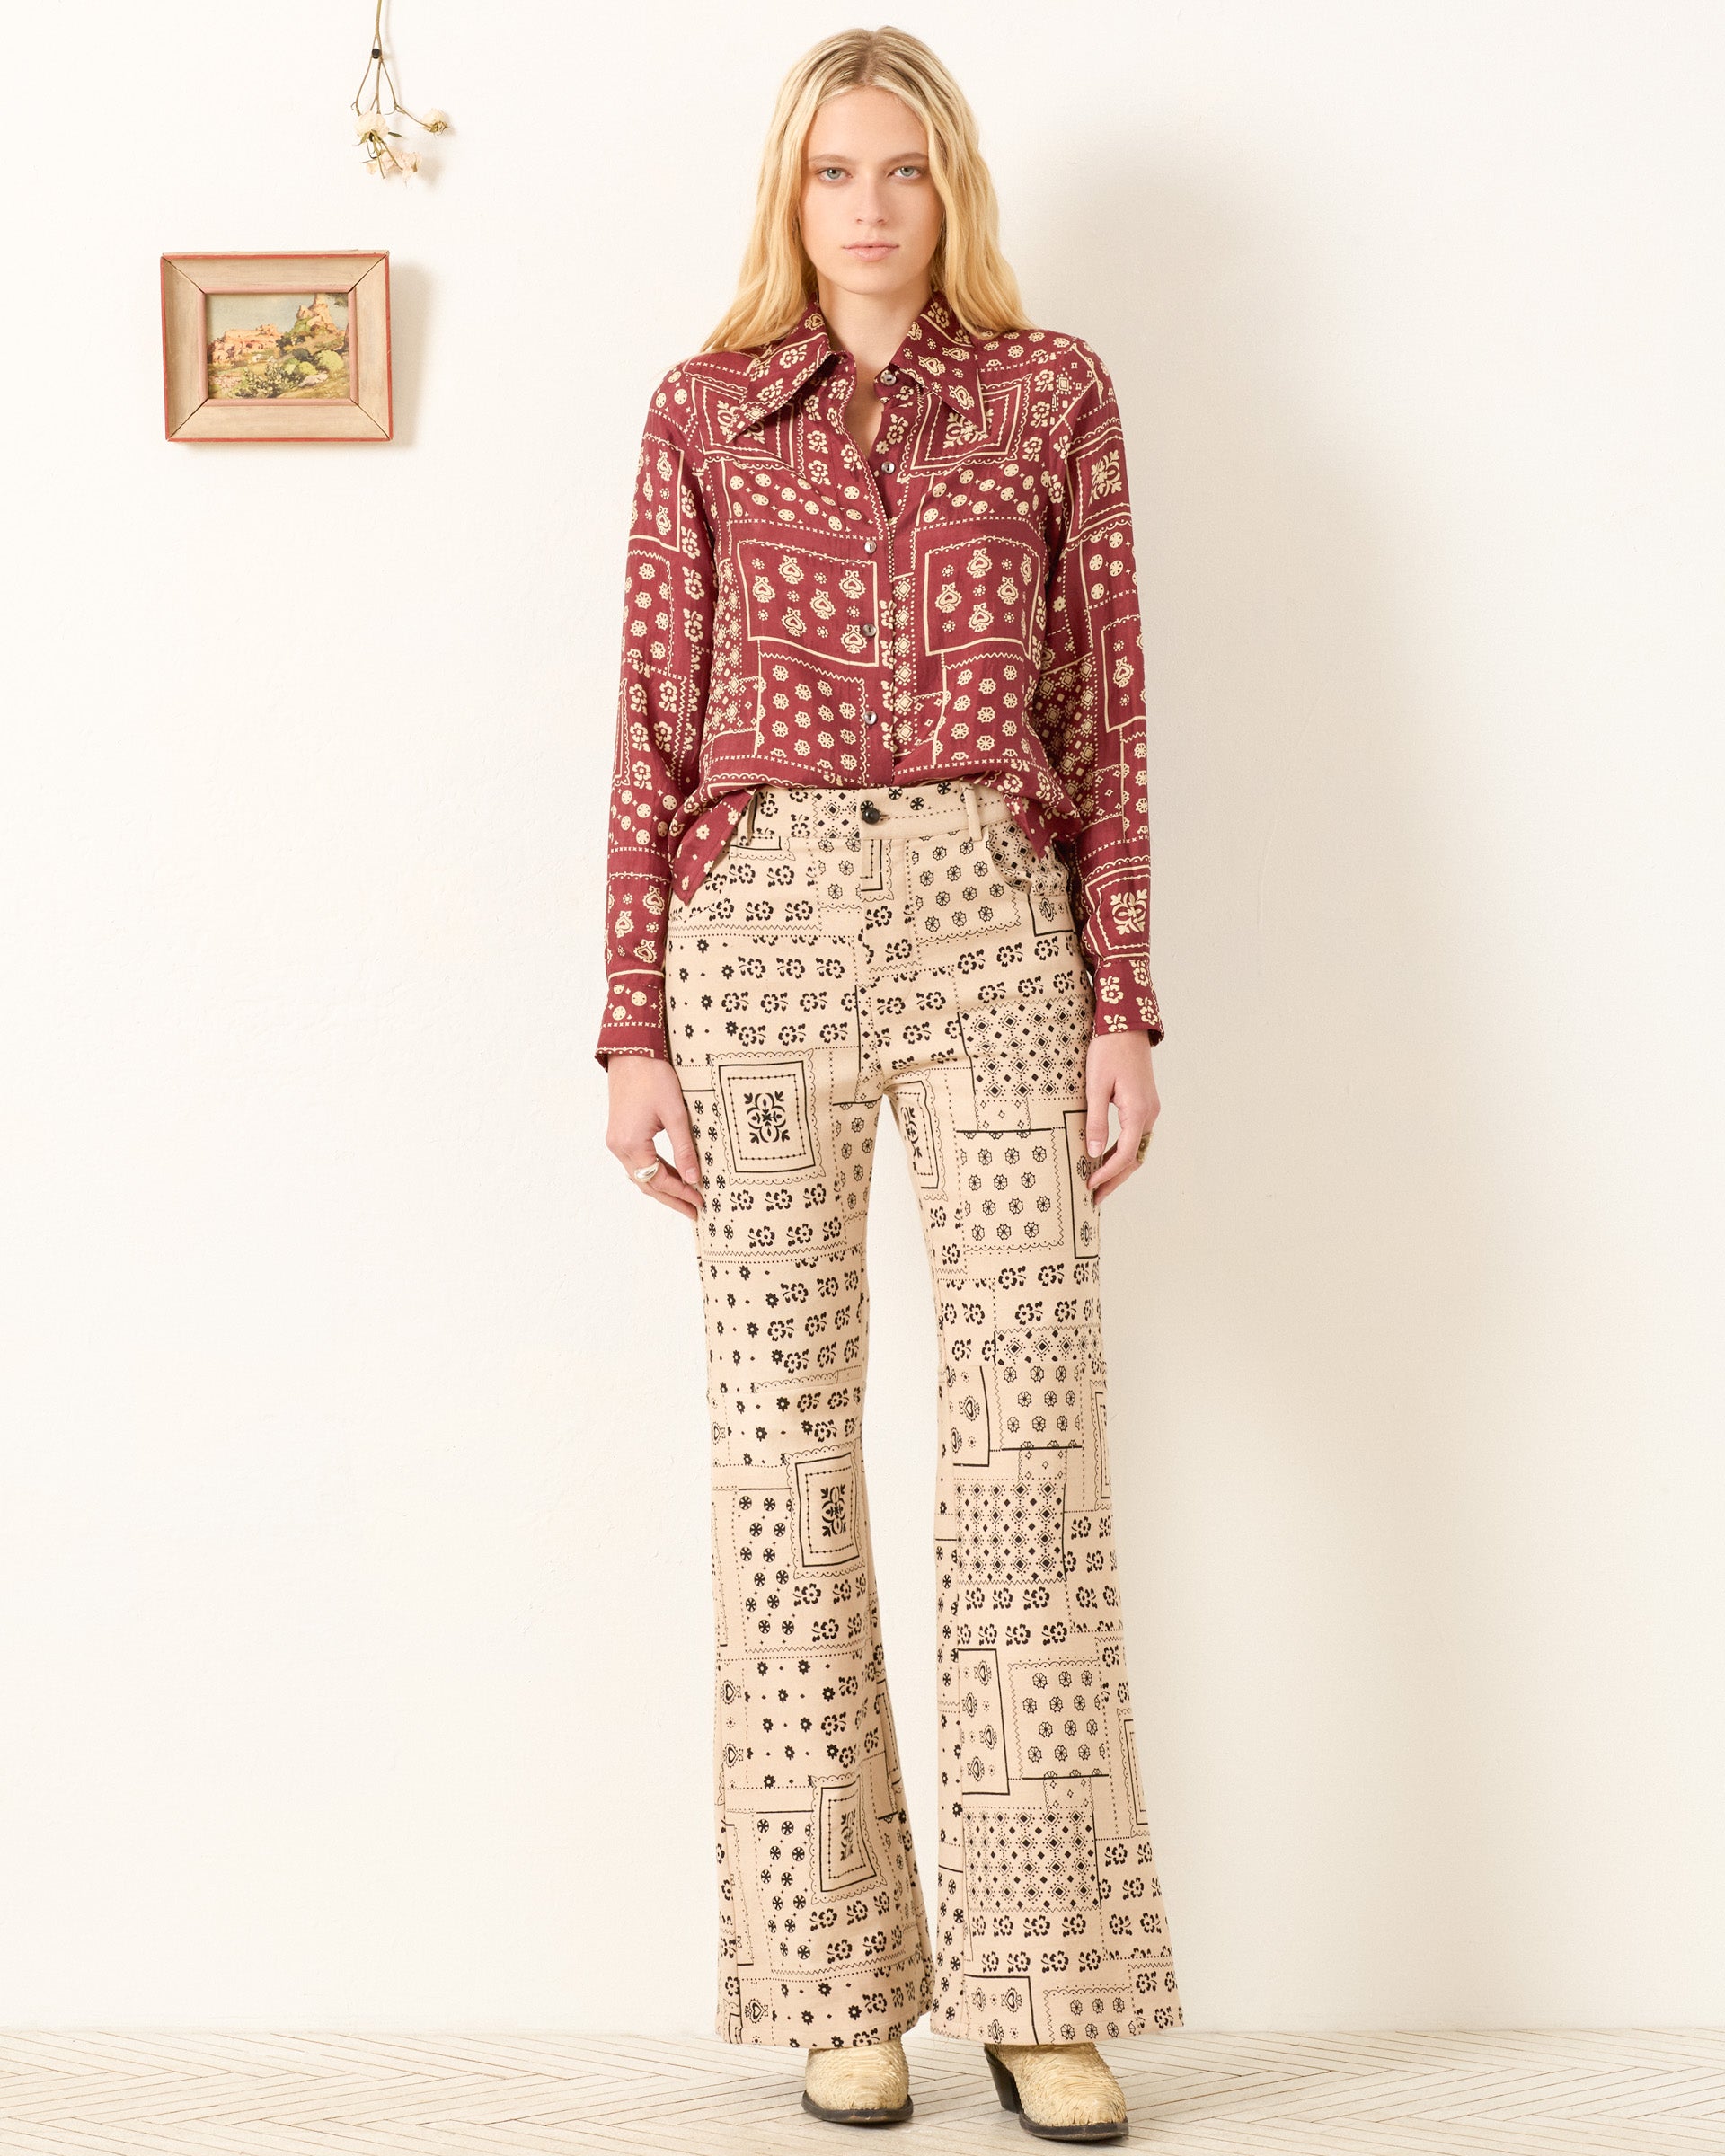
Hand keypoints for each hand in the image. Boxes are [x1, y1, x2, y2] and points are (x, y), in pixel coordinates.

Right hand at [604, 1052, 704, 1219]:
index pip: (658, 1180)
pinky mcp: (619, 1132)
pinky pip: (636, 1161)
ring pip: (640, 1174)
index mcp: (631, 1144)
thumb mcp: (675, 1114)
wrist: (631, 1050)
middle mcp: (618, 1147)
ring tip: (686, 1197)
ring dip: (662, 1187)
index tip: (701, 1202)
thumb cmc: (653, 1076)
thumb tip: (694, 1179)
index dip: (681, 1193)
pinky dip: (654, 1172)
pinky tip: (671, 1174)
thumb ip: (684, 1149)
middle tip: (695, 1211)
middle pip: (646, 1184)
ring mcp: (616, 1140)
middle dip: (671, 1198)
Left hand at [1083, 1031, 1158, 1203]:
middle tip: (1095, 1198)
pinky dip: (1123, 1151)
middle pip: (1135, 1158)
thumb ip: (1095, 1121)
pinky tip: (1107, 1157)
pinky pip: (1136, 1136)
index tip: (1089, 1185)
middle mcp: (1149, 1114)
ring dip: (1120, 1168)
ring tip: (1099, 1183)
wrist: (1126, 1024)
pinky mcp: (1145, 1103)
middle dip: (1115, 1179)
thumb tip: (1093, 1153)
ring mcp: (1150, 1109)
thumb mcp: (1095, 1086)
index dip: (1107, 1173)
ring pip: (1137, 1149)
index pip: (1125, 1155)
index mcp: (1138, 1111)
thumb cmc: (1108, 1051)